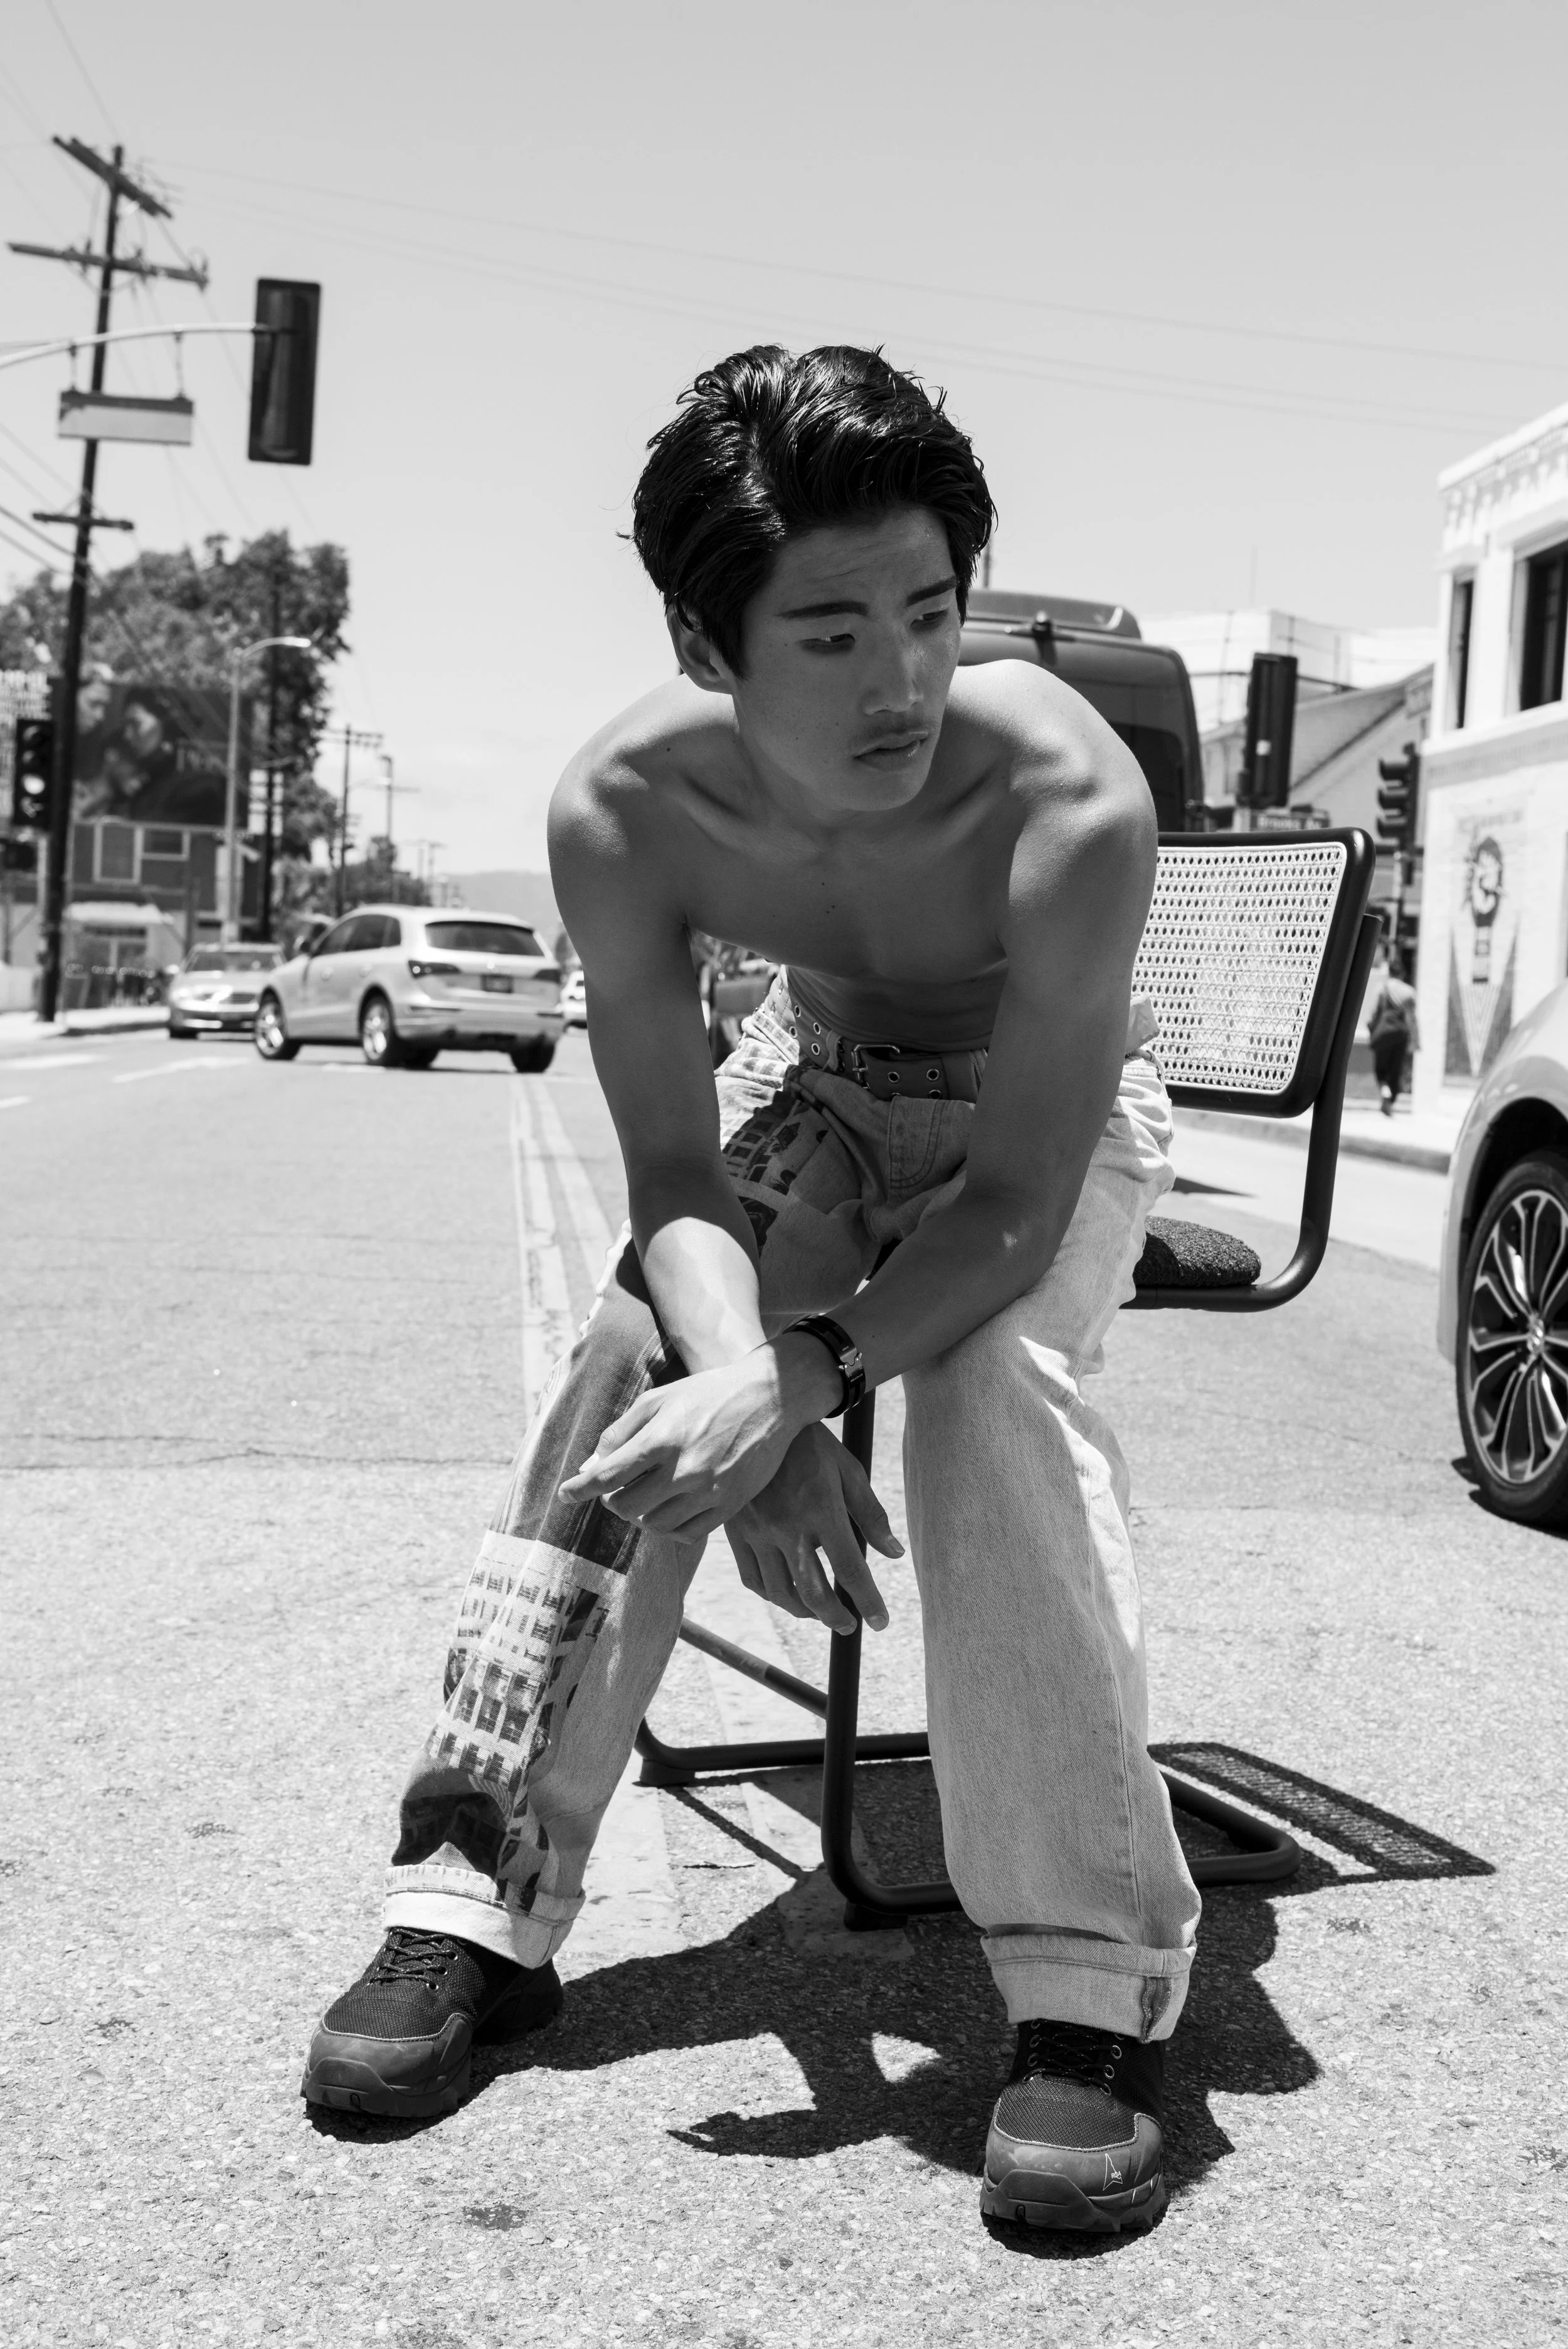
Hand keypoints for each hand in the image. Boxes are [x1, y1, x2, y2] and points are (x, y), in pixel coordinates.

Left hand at [559, 1353, 803, 1542]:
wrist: (771, 1397)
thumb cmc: (709, 1394)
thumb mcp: (659, 1399)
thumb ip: (621, 1432)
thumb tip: (590, 1466)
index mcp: (662, 1438)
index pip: (608, 1476)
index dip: (579, 1489)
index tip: (564, 1495)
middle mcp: (684, 1469)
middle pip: (626, 1506)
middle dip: (613, 1500)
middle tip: (617, 1487)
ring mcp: (709, 1491)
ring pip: (654, 1524)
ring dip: (640, 1514)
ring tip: (645, 1494)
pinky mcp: (729, 1505)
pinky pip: (685, 1533)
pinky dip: (668, 1527)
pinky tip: (668, 1508)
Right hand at [725, 1423, 901, 1634]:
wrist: (761, 1416)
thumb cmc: (814, 1445)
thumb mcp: (849, 1471)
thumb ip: (872, 1515)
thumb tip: (894, 1554)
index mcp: (822, 1510)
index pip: (850, 1570)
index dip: (868, 1602)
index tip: (880, 1622)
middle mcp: (788, 1526)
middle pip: (812, 1593)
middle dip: (834, 1617)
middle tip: (848, 1625)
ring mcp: (757, 1530)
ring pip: (779, 1592)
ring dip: (803, 1611)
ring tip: (819, 1611)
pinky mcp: (736, 1529)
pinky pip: (752, 1578)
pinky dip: (771, 1595)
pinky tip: (785, 1593)